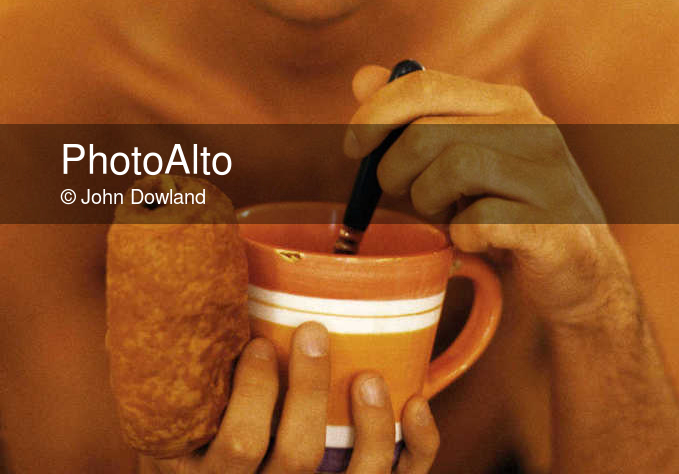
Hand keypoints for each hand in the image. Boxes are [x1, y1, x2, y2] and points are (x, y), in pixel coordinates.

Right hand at [139, 322, 438, 472]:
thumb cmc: (209, 448)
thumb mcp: (186, 429)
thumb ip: (199, 386)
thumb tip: (212, 298)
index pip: (239, 445)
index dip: (252, 393)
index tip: (260, 344)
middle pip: (294, 456)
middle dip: (308, 390)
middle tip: (314, 332)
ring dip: (371, 425)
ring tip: (370, 376)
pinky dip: (416, 448)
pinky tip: (416, 404)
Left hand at [345, 66, 635, 325]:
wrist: (581, 273)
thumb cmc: (506, 207)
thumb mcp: (460, 156)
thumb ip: (414, 116)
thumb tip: (363, 78)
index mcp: (506, 102)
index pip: (425, 84)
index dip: (377, 113)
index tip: (353, 147)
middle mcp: (533, 127)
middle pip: (429, 130)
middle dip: (395, 168)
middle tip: (400, 195)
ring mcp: (548, 175)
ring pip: (453, 167)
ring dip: (428, 200)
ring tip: (441, 216)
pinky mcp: (555, 225)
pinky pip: (482, 220)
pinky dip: (463, 235)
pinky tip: (473, 241)